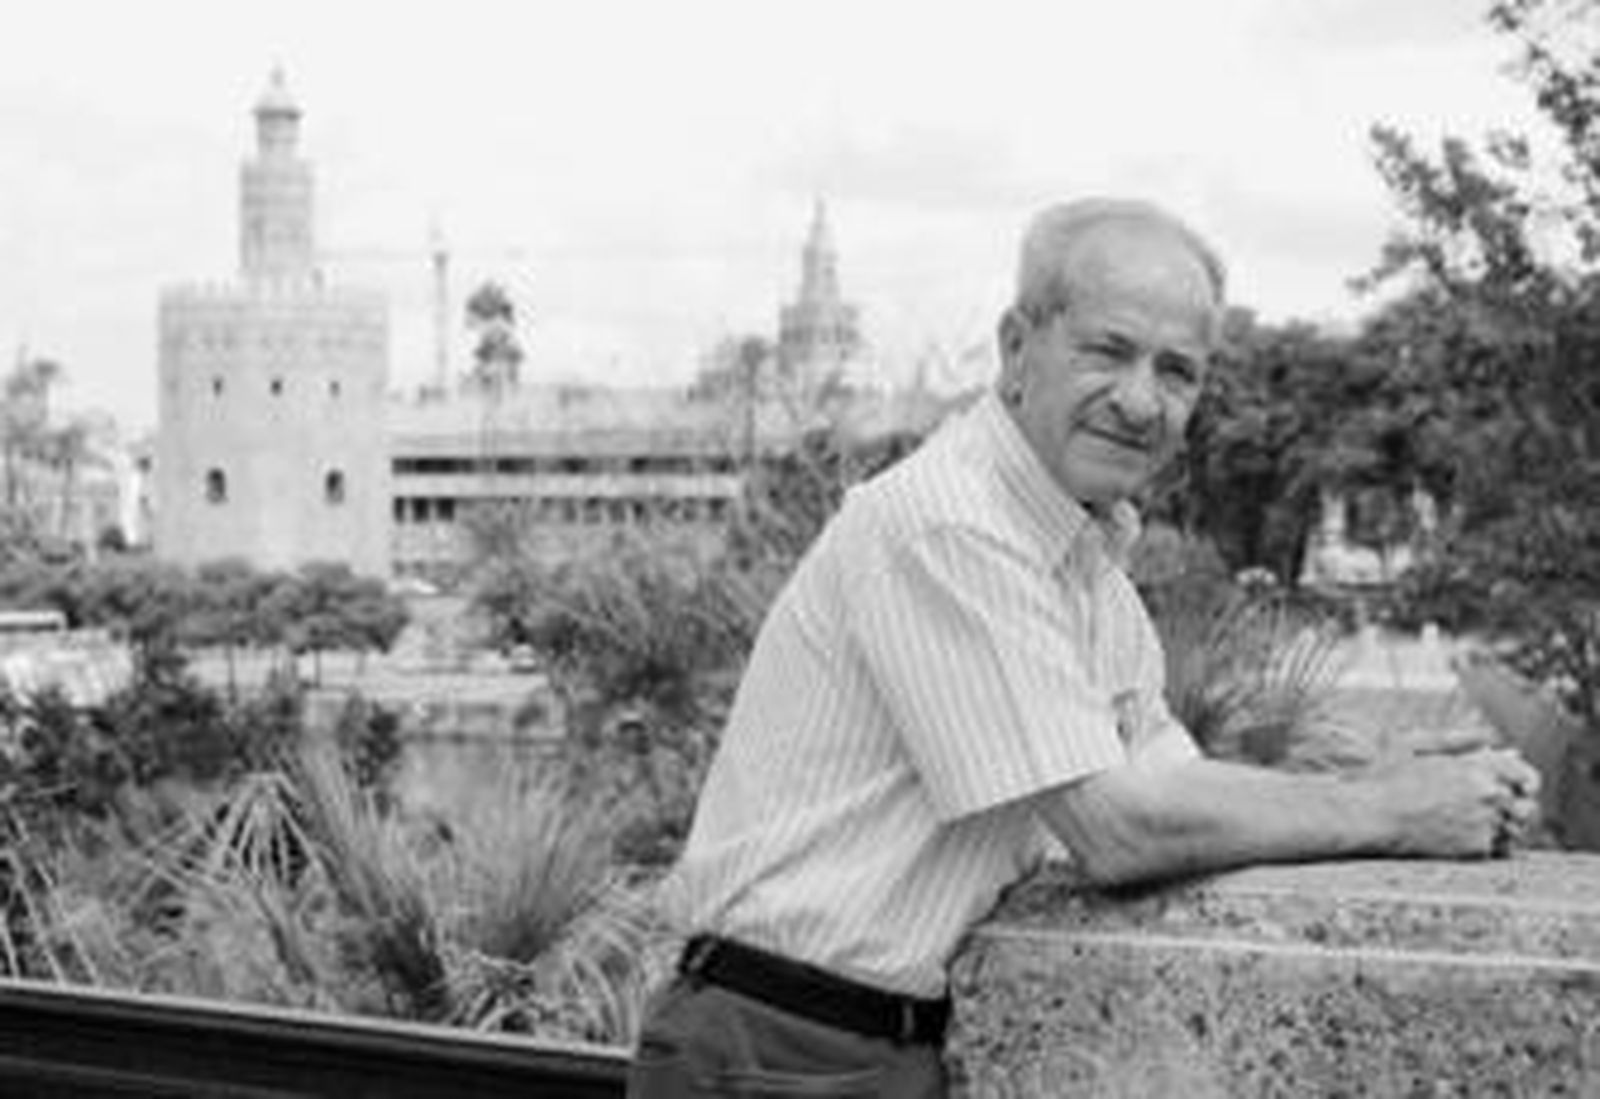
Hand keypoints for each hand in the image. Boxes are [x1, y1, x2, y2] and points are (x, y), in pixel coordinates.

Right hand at [1372, 748, 1540, 858]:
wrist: (1371, 815)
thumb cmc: (1387, 779)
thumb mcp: (1417, 746)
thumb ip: (1456, 740)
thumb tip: (1487, 739)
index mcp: (1477, 767)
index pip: (1525, 776)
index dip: (1524, 783)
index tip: (1519, 788)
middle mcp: (1488, 794)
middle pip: (1524, 806)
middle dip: (1513, 807)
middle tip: (1494, 810)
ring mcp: (1484, 822)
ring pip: (1514, 829)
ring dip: (1502, 827)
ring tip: (1476, 825)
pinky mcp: (1476, 847)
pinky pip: (1497, 847)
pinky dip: (1486, 844)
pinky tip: (1461, 837)